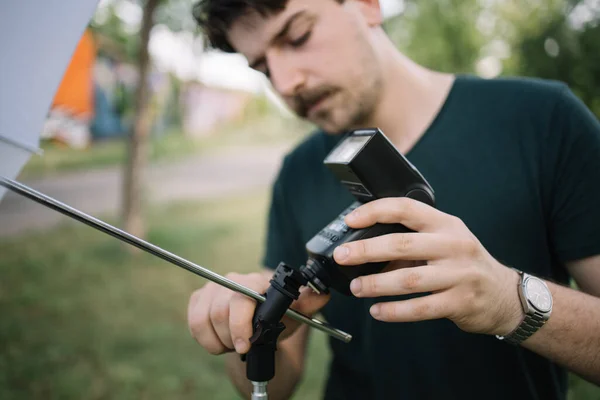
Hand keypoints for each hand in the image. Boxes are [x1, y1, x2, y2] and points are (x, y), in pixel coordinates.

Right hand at [187, 270, 329, 354]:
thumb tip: (323, 293)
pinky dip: (205, 339)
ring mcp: (212, 288)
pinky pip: (193, 323)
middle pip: (219, 312)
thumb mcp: (296, 315)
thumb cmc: (279, 320)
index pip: (241, 297)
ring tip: (233, 343)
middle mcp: (232, 280)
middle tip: (242, 347)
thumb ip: (309, 303)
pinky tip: (219, 340)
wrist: (259, 328)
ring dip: (218, 341)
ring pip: (203, 320)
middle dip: (231, 338)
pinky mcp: (198, 299)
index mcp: (256, 282)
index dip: (240, 324)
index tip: (245, 346)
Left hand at [332, 197, 522, 335]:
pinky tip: (377, 311)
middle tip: (343, 256)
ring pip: (409, 279)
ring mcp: (459, 274)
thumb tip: (366, 249)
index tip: (350, 220)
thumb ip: (412, 242)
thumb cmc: (464, 264)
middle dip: (367, 250)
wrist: (504, 294)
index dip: (375, 211)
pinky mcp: (460, 302)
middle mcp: (454, 245)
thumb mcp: (444, 242)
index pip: (406, 208)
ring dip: (377, 284)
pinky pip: (421, 308)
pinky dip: (395, 311)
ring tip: (356, 287)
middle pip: (402, 244)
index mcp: (445, 224)